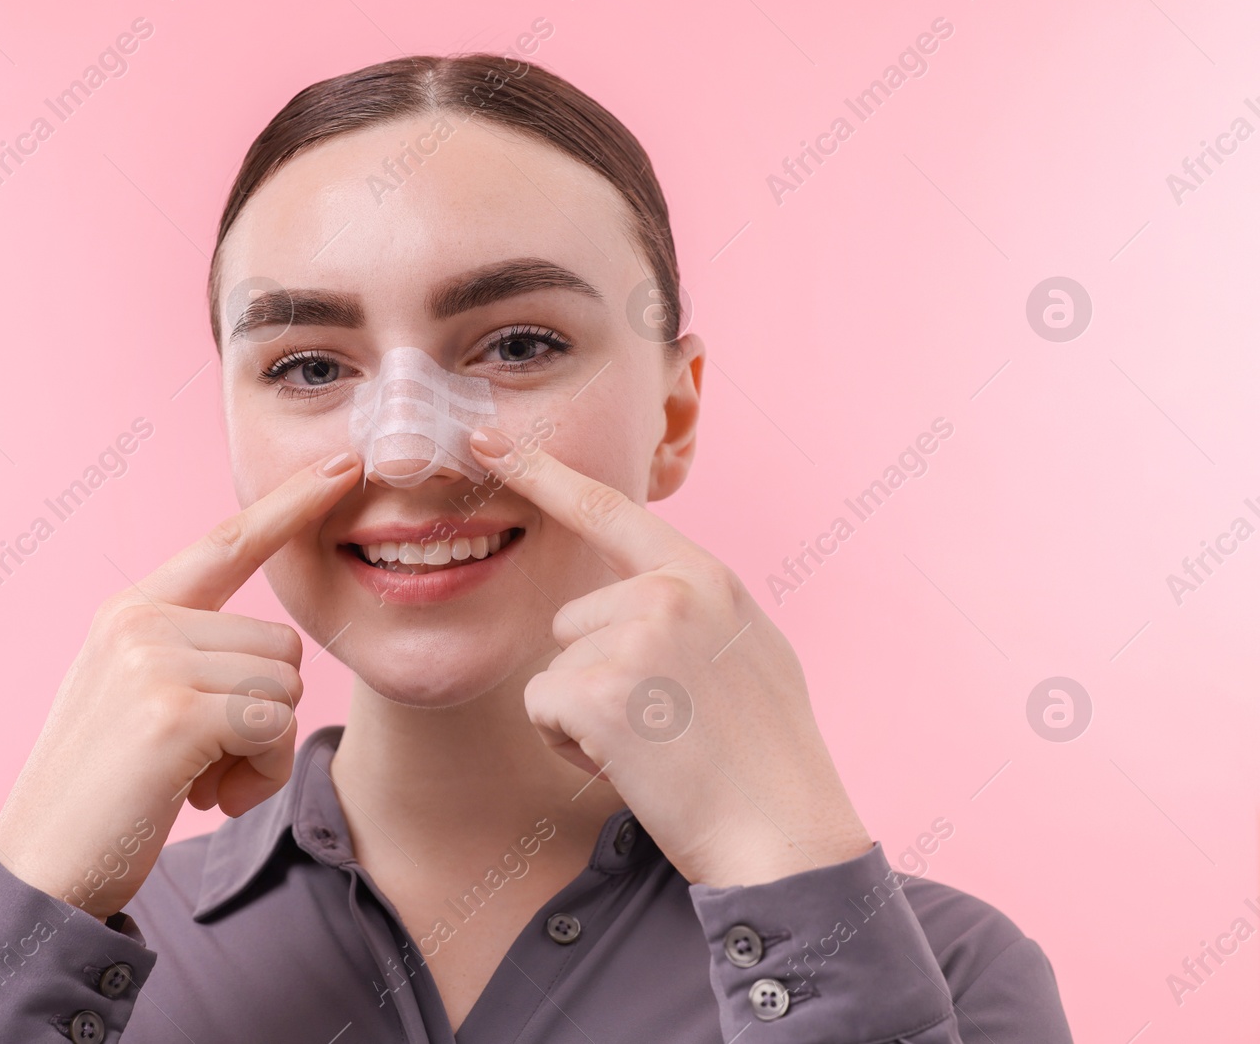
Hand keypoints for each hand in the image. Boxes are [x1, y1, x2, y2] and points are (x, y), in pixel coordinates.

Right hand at [0, 450, 362, 918]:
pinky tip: (202, 798)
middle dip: (264, 713)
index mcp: (132, 610)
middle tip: (203, 759)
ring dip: (261, 750)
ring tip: (196, 778)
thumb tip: (275, 654)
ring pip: (284, 686)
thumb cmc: (105, 792)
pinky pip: (273, 727)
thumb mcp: (135, 698)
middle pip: (280, 643)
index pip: (227, 543)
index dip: (291, 505)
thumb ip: (190, 655)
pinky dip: (257, 775)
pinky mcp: (174, 713)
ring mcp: (153, 662)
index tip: (342, 465)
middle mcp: (140, 621)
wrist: (41, 870)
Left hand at [468, 427, 871, 888]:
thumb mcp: (749, 650)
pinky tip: (630, 765)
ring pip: (555, 668)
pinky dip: (569, 745)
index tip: (486, 435)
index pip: (610, 510)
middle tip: (665, 722)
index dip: (541, 470)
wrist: (784, 836)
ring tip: (657, 745)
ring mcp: (635, 638)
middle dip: (596, 674)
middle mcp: (668, 592)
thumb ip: (694, 607)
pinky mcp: (600, 692)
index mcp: (705, 576)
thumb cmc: (768, 757)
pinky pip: (542, 708)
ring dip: (585, 715)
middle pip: (570, 620)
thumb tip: (648, 588)